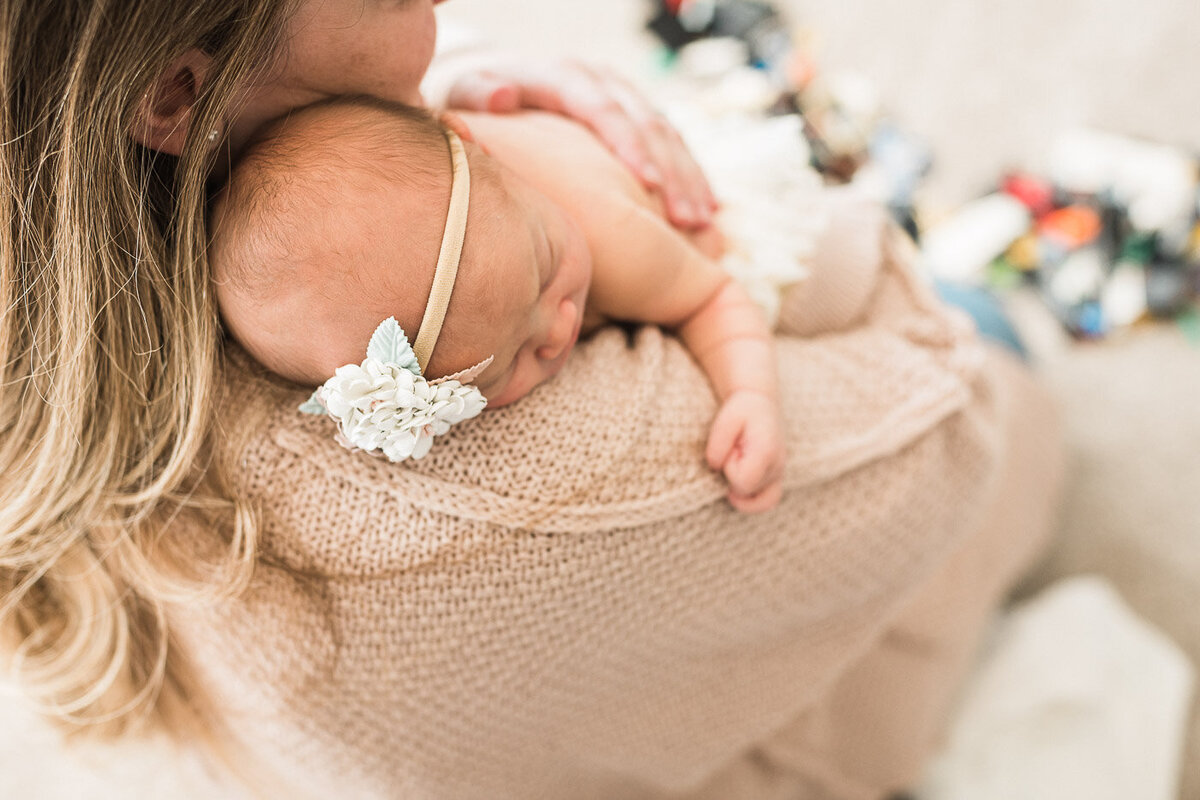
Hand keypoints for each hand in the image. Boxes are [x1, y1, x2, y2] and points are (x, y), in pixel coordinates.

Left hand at [445, 59, 717, 229]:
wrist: (493, 93)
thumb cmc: (476, 109)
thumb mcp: (466, 96)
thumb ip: (478, 96)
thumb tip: (502, 95)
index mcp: (563, 76)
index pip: (602, 106)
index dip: (629, 143)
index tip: (648, 183)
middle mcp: (600, 81)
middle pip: (646, 122)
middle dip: (671, 172)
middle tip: (687, 220)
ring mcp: (623, 98)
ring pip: (668, 134)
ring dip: (688, 179)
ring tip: (704, 224)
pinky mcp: (636, 116)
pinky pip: (673, 145)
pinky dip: (690, 178)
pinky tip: (707, 213)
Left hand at [705, 390, 785, 512]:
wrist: (760, 405)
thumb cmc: (743, 411)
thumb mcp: (726, 419)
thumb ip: (718, 443)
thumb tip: (715, 467)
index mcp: (767, 451)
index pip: (744, 481)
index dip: (730, 470)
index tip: (731, 451)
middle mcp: (777, 466)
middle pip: (747, 491)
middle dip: (733, 475)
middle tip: (735, 453)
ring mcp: (779, 474)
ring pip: (760, 502)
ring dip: (742, 490)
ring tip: (735, 471)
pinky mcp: (775, 479)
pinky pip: (768, 501)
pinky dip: (752, 502)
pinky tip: (737, 492)